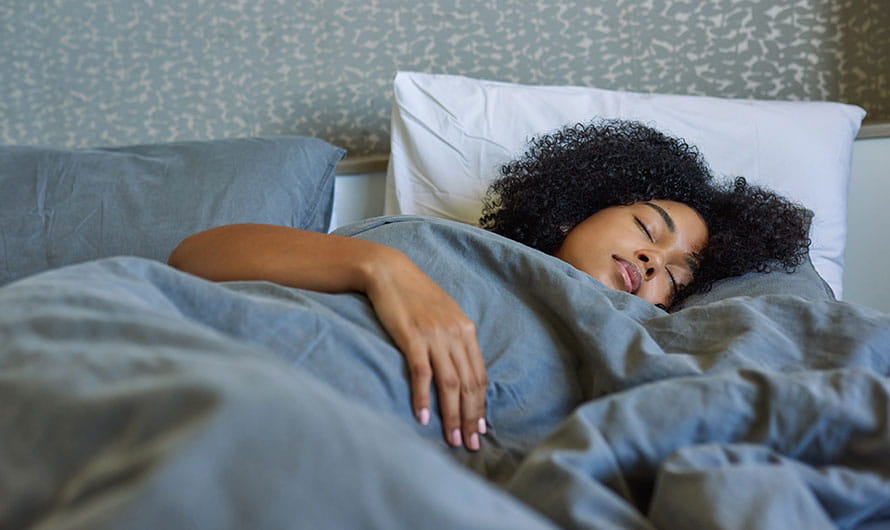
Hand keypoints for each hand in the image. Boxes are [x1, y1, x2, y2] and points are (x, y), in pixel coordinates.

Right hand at [364, 252, 487, 450]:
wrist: (389, 272)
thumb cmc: (414, 295)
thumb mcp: (444, 314)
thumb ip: (455, 339)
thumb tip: (460, 370)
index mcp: (466, 330)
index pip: (479, 375)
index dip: (481, 405)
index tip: (480, 428)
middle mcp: (456, 334)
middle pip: (469, 384)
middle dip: (470, 417)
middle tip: (469, 444)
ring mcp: (435, 336)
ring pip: (450, 383)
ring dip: (452, 414)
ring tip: (451, 438)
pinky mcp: (412, 337)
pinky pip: (422, 373)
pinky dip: (424, 397)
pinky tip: (423, 416)